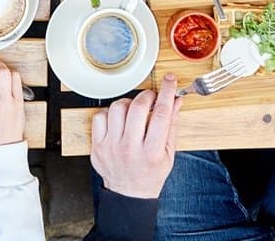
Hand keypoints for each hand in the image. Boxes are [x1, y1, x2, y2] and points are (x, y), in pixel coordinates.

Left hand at [90, 73, 181, 198]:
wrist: (129, 194)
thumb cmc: (151, 174)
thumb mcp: (168, 153)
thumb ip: (172, 125)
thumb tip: (176, 100)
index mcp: (151, 152)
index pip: (161, 113)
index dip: (166, 92)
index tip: (169, 80)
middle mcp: (130, 149)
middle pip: (137, 107)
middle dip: (147, 95)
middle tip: (151, 97)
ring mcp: (111, 147)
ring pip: (117, 108)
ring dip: (128, 103)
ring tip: (134, 110)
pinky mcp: (98, 146)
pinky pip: (99, 116)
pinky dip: (109, 113)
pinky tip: (118, 120)